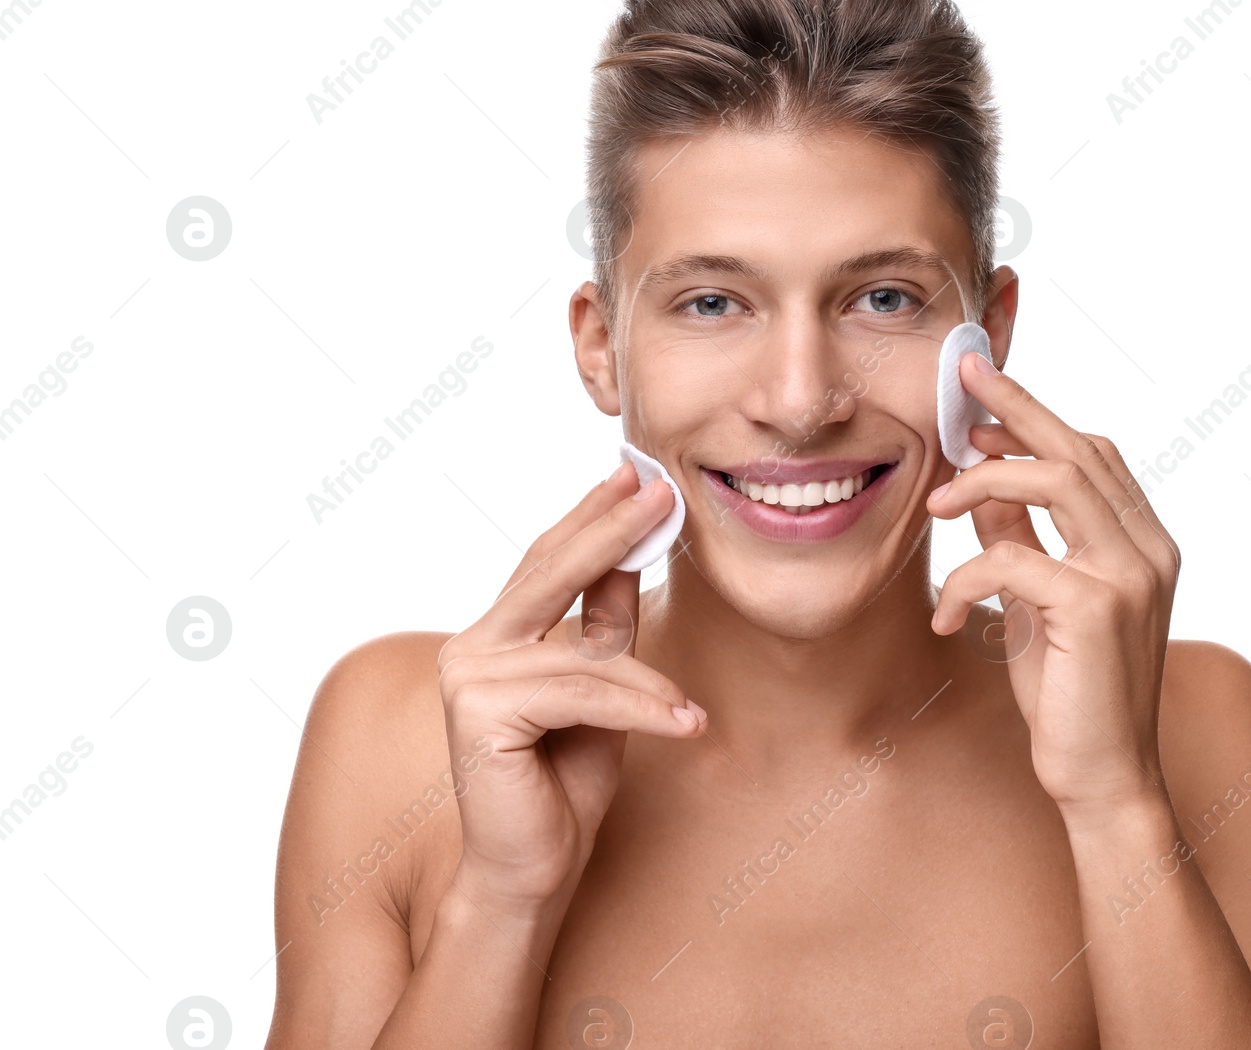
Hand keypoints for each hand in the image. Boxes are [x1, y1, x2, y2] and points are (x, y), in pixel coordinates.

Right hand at [436, 462, 704, 911]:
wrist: (534, 868)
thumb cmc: (567, 781)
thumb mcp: (603, 686)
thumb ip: (606, 622)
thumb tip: (635, 547)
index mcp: (496, 634)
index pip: (548, 560)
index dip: (593, 516)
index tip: (638, 476)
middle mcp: (472, 646)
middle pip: (552, 573)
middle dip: (613, 530)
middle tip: (661, 491)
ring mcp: (469, 676)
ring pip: (585, 652)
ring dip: (647, 686)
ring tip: (688, 712)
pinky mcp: (481, 713)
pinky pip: (584, 693)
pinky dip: (641, 710)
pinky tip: (684, 726)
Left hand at [927, 352, 1180, 820]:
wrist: (1103, 780)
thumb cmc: (1071, 695)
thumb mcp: (1037, 604)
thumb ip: (1019, 541)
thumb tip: (979, 487)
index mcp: (1143, 543)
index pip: (1093, 454)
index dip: (1037, 416)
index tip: (981, 395)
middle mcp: (1149, 549)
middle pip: (1078, 448)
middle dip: (1015, 407)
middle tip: (962, 380)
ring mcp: (1130, 574)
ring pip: (1054, 481)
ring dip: (983, 481)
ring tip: (934, 508)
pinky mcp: (1096, 607)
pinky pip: (1010, 559)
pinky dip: (964, 579)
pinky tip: (948, 619)